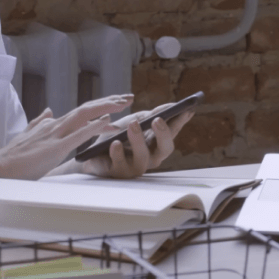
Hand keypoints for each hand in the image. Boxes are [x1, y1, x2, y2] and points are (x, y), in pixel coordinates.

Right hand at [0, 93, 134, 179]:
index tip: (117, 102)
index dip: (101, 105)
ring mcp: (57, 134)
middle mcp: (57, 124)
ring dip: (106, 108)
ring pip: (85, 115)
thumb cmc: (14, 156)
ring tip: (124, 104)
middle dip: (110, 101)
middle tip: (129, 97)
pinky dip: (94, 126)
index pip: (82, 111)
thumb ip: (40, 122)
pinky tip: (108, 122)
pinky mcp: (56, 147)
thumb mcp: (29, 134)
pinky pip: (79, 134)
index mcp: (53, 124)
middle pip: (88, 108)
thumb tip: (48, 111)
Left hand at [80, 101, 195, 178]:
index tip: (187, 109)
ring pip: (142, 158)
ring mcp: (134, 167)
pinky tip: (114, 144)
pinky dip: (117, 152)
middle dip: (163, 134)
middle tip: (158, 119)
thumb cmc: (117, 137)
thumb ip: (150, 116)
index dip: (180, 122)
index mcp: (155, 145)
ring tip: (133, 124)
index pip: (172, 133)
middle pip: (164, 150)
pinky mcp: (116, 172)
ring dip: (138, 140)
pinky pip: (118, 163)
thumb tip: (170, 106)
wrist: (92, 154)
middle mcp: (149, 158)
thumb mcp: (134, 122)